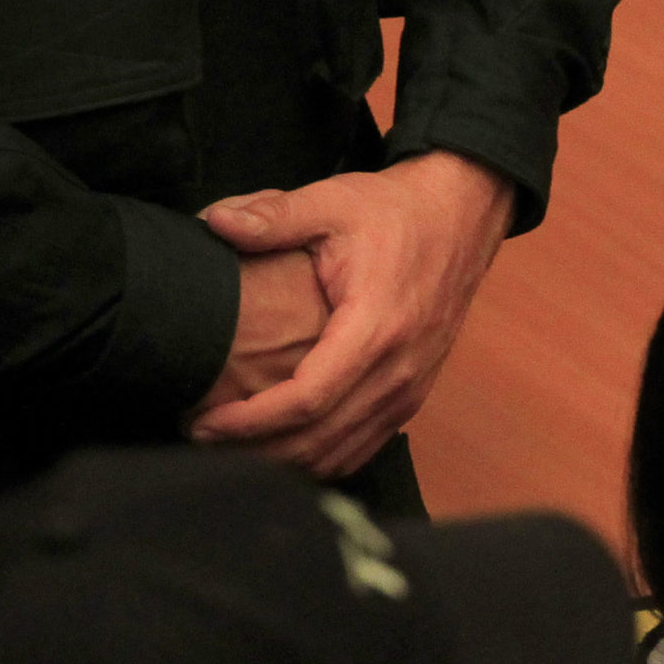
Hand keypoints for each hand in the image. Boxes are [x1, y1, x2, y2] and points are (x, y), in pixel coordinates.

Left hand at [187, 151, 514, 476]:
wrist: (461, 219)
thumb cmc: (395, 212)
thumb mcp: (331, 202)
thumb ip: (272, 216)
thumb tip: (213, 222)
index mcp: (376, 327)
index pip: (308, 399)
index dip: (252, 420)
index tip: (206, 422)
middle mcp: (400, 369)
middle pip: (323, 438)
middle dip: (258, 450)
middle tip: (202, 438)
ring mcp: (411, 388)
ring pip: (344, 452)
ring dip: (287, 461)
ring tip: (234, 449)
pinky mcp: (414, 394)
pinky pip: (365, 446)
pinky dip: (322, 457)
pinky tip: (283, 448)